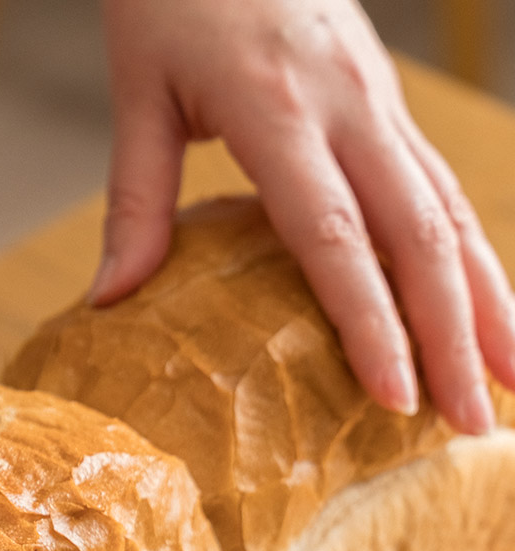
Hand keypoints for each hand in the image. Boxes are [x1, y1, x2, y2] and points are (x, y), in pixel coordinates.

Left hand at [90, 0, 514, 434]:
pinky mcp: (388, 102)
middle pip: (418, 236)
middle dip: (452, 335)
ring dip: (486, 300)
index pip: (336, 238)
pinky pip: (442, 186)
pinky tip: (487, 304)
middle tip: (472, 422)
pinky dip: (471, 253)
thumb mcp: (139, 93)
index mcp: (280, 113)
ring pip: (450, 212)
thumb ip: (135, 201)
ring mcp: (380, 102)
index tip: (393, 397)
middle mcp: (350, 108)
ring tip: (512, 380)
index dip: (371, 322)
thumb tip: (111, 301)